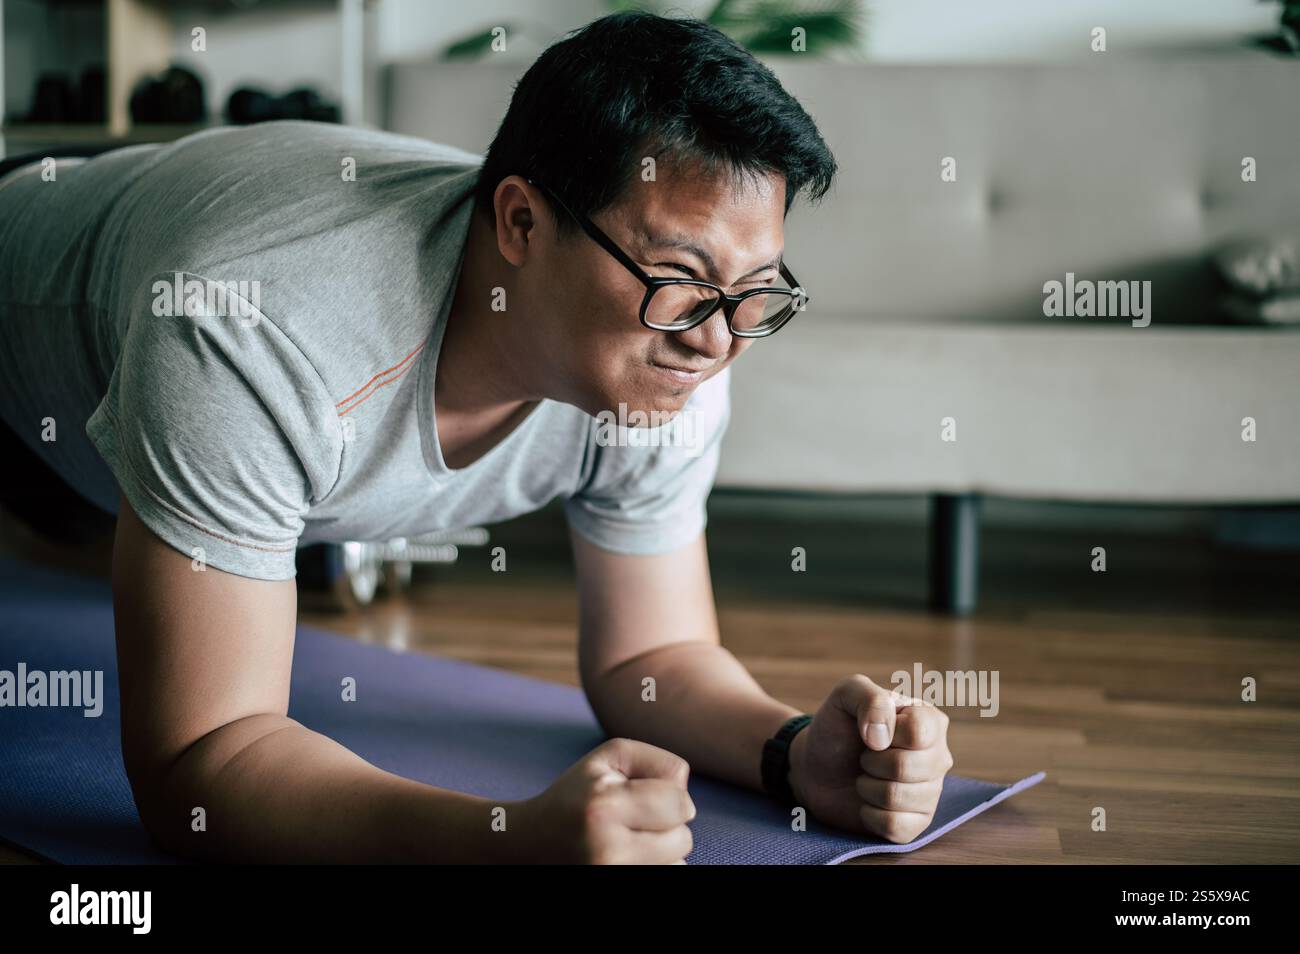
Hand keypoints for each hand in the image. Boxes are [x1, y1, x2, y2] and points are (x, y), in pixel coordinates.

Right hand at [518, 737, 695, 863]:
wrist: (532, 842)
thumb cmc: (578, 793)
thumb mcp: (609, 759)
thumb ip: (657, 762)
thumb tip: (686, 799)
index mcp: (604, 806)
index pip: (680, 804)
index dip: (673, 797)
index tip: (650, 797)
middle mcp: (607, 849)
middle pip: (683, 839)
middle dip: (668, 826)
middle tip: (634, 819)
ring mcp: (610, 876)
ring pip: (677, 865)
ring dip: (663, 851)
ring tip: (629, 839)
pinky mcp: (613, 889)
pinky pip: (663, 878)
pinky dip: (653, 866)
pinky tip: (628, 856)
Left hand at [787, 674, 952, 842]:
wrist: (817, 767)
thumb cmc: (837, 727)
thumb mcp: (846, 695)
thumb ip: (869, 697)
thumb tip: (882, 738)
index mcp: (930, 721)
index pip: (917, 732)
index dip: (885, 733)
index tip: (869, 733)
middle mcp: (938, 757)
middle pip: (907, 767)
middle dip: (870, 762)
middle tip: (864, 757)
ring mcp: (931, 792)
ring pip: (898, 798)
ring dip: (867, 787)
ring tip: (865, 776)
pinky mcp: (917, 823)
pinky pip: (896, 826)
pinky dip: (870, 814)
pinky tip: (868, 802)